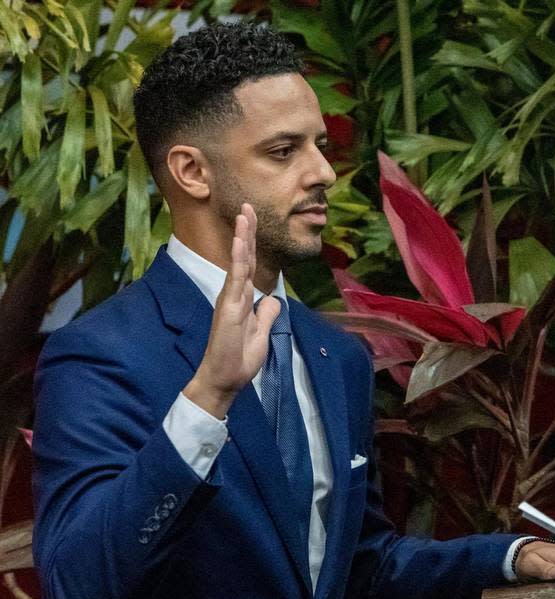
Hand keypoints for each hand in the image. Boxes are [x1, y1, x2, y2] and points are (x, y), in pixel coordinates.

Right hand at [184, 204, 276, 418]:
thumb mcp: (261, 334)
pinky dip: (238, 261)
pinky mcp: (227, 309)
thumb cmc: (239, 359)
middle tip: (249, 206)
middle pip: (244, 258)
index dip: (252, 245)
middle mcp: (235, 295)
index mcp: (244, 299)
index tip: (253, 221)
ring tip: (245, 214)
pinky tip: (240, 244)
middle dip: (247, 232)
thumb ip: (265, 315)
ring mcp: (230, 300)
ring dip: (242, 238)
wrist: (224, 379)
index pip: (250, 266)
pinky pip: (235, 280)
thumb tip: (272, 300)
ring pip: (239, 263)